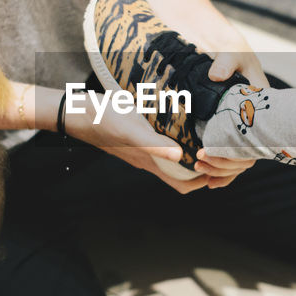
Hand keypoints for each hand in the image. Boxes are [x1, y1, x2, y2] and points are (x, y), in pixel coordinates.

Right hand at [65, 98, 209, 193]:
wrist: (75, 111)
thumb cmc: (101, 120)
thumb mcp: (131, 129)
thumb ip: (153, 144)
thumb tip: (180, 157)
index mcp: (150, 162)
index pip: (184, 184)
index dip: (204, 179)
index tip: (218, 163)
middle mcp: (149, 159)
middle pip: (183, 174)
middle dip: (203, 167)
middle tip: (219, 149)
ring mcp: (143, 148)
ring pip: (174, 159)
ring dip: (192, 152)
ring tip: (208, 136)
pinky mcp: (139, 135)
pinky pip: (164, 144)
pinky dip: (178, 138)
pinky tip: (184, 121)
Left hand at [194, 27, 266, 188]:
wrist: (229, 55)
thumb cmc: (235, 54)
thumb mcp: (233, 52)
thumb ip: (226, 61)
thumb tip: (216, 75)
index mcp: (261, 107)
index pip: (255, 137)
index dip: (234, 151)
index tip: (208, 151)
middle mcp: (256, 124)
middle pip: (247, 155)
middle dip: (224, 163)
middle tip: (199, 159)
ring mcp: (246, 131)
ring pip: (240, 161)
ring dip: (221, 170)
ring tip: (198, 168)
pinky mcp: (234, 134)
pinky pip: (234, 159)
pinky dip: (223, 172)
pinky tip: (209, 182)